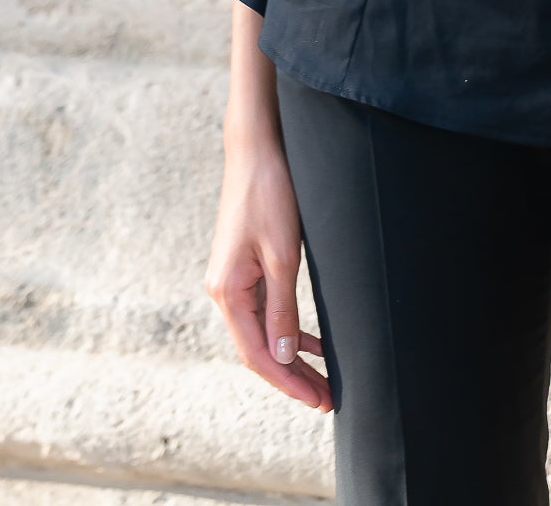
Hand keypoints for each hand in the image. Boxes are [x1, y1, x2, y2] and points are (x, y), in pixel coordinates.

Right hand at [204, 131, 331, 411]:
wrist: (256, 150)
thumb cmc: (269, 195)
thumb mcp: (283, 254)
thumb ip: (283, 306)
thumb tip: (285, 354)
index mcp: (227, 291)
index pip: (257, 354)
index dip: (287, 382)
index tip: (317, 399)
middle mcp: (223, 291)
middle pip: (259, 348)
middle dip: (293, 376)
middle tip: (326, 399)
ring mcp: (232, 280)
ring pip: (263, 331)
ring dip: (291, 355)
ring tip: (323, 378)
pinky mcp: (244, 268)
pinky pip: (264, 311)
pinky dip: (286, 329)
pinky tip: (309, 341)